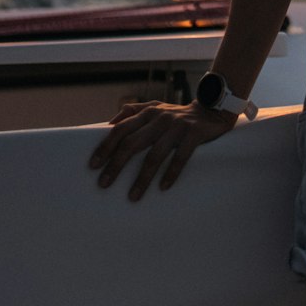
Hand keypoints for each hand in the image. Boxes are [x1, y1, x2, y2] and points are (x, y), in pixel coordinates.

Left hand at [87, 98, 236, 200]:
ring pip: (155, 154)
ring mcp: (178, 125)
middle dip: (116, 165)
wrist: (212, 109)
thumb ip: (133, 112)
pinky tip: (163, 187)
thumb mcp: (155, 108)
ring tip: (133, 197)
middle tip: (104, 184)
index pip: (121, 129)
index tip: (93, 165)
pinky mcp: (195, 133)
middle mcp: (160, 117)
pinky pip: (181, 156)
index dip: (106, 147)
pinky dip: (171, 173)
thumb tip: (109, 125)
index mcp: (148, 112)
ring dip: (142, 178)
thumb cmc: (177, 114)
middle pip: (133, 143)